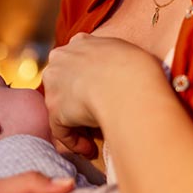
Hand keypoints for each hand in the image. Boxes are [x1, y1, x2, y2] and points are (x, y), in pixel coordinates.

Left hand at [43, 33, 163, 157]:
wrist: (128, 83)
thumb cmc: (138, 68)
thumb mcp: (128, 52)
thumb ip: (116, 59)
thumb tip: (121, 77)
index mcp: (80, 43)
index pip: (77, 64)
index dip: (87, 83)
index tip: (100, 96)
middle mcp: (60, 60)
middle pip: (65, 86)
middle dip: (77, 105)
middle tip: (94, 121)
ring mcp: (54, 85)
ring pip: (61, 109)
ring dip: (77, 127)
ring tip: (94, 142)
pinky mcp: (55, 109)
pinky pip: (61, 130)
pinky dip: (74, 142)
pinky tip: (90, 149)